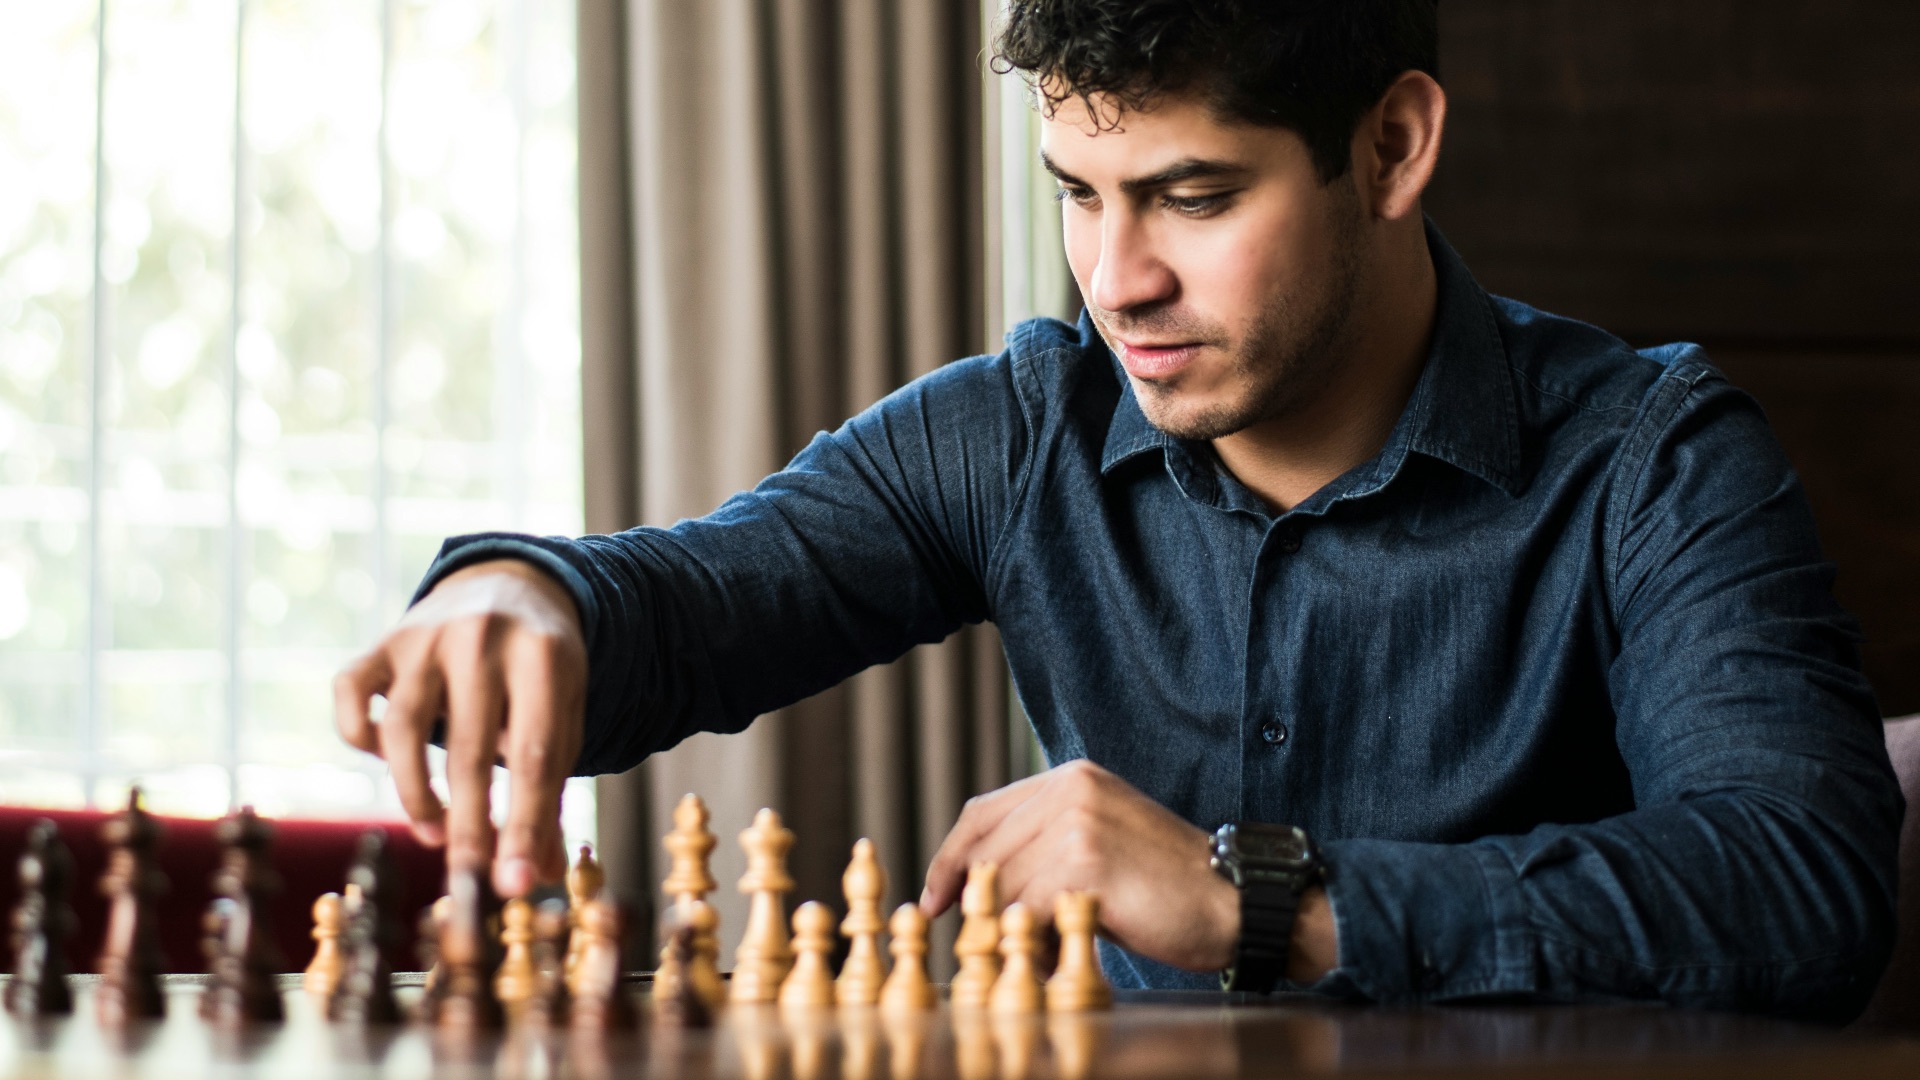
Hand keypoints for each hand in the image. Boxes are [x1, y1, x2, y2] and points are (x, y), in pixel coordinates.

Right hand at [333, 558, 586, 897]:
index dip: (524, 825)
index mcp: (543, 655)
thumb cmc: (540, 671)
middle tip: (470, 878)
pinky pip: (351, 694)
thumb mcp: (563, 715)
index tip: (515, 884)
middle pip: (469, 748)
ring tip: (437, 834)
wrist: (508, 586)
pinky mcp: (383, 641)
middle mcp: (481, 637)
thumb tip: (540, 875)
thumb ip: (551, 790)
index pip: (535, 754)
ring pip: (402, 727)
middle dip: (469, 825)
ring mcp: (425, 635)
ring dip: (416, 793)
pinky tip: (389, 765)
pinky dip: (360, 735)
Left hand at [920, 759, 1239, 970]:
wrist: (1234, 901)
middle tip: (985, 943)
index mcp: (1071, 777)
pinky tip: (1056, 956)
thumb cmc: (1166, 884)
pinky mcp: (1086, 863)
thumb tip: (975, 882)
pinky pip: (1029, 912)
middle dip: (978, 906)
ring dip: (1013, 931)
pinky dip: (1034, 944)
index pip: (981, 813)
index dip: (949, 859)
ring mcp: (1077, 823)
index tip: (935, 898)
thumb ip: (1045, 840)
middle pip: (986, 854)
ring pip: (1005, 888)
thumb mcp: (1101, 840)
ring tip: (1042, 951)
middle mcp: (1071, 789)